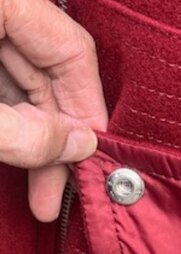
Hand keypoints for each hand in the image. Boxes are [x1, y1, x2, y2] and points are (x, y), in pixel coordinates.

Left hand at [0, 0, 107, 220]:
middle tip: (55, 193)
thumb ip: (26, 133)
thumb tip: (82, 147)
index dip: (89, 111)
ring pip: (22, 82)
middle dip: (53, 137)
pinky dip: (9, 121)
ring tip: (38, 190)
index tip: (90, 160)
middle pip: (47, 73)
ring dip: (31, 136)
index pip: (72, 51)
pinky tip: (19, 154)